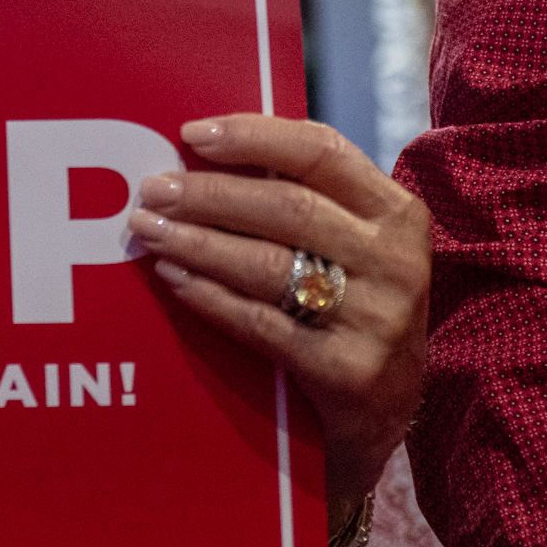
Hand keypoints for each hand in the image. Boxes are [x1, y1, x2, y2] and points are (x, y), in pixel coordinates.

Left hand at [128, 114, 427, 537]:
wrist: (387, 412)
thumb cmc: (351, 304)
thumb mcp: (352, 244)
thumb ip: (303, 197)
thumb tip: (201, 153)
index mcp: (397, 213)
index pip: (322, 152)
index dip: (254, 137)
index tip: (190, 134)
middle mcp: (397, 262)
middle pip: (288, 209)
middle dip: (209, 195)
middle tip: (152, 189)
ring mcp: (377, 320)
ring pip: (270, 266)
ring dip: (198, 243)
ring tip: (149, 230)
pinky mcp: (348, 372)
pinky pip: (262, 324)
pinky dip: (210, 297)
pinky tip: (172, 279)